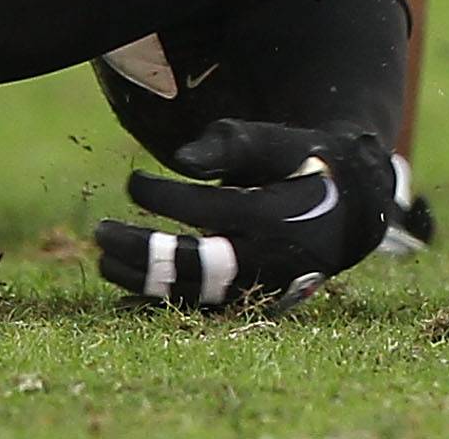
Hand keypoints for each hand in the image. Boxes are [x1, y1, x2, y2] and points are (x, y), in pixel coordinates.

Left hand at [95, 119, 395, 308]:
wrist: (349, 209)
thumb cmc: (300, 163)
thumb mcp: (272, 142)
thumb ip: (226, 145)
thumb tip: (177, 158)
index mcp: (271, 214)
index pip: (205, 210)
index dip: (163, 196)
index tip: (132, 181)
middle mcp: (265, 258)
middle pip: (192, 264)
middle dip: (141, 250)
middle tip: (99, 232)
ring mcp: (259, 287)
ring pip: (192, 293)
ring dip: (144, 280)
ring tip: (105, 259)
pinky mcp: (253, 301)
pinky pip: (201, 305)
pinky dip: (164, 299)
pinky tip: (130, 287)